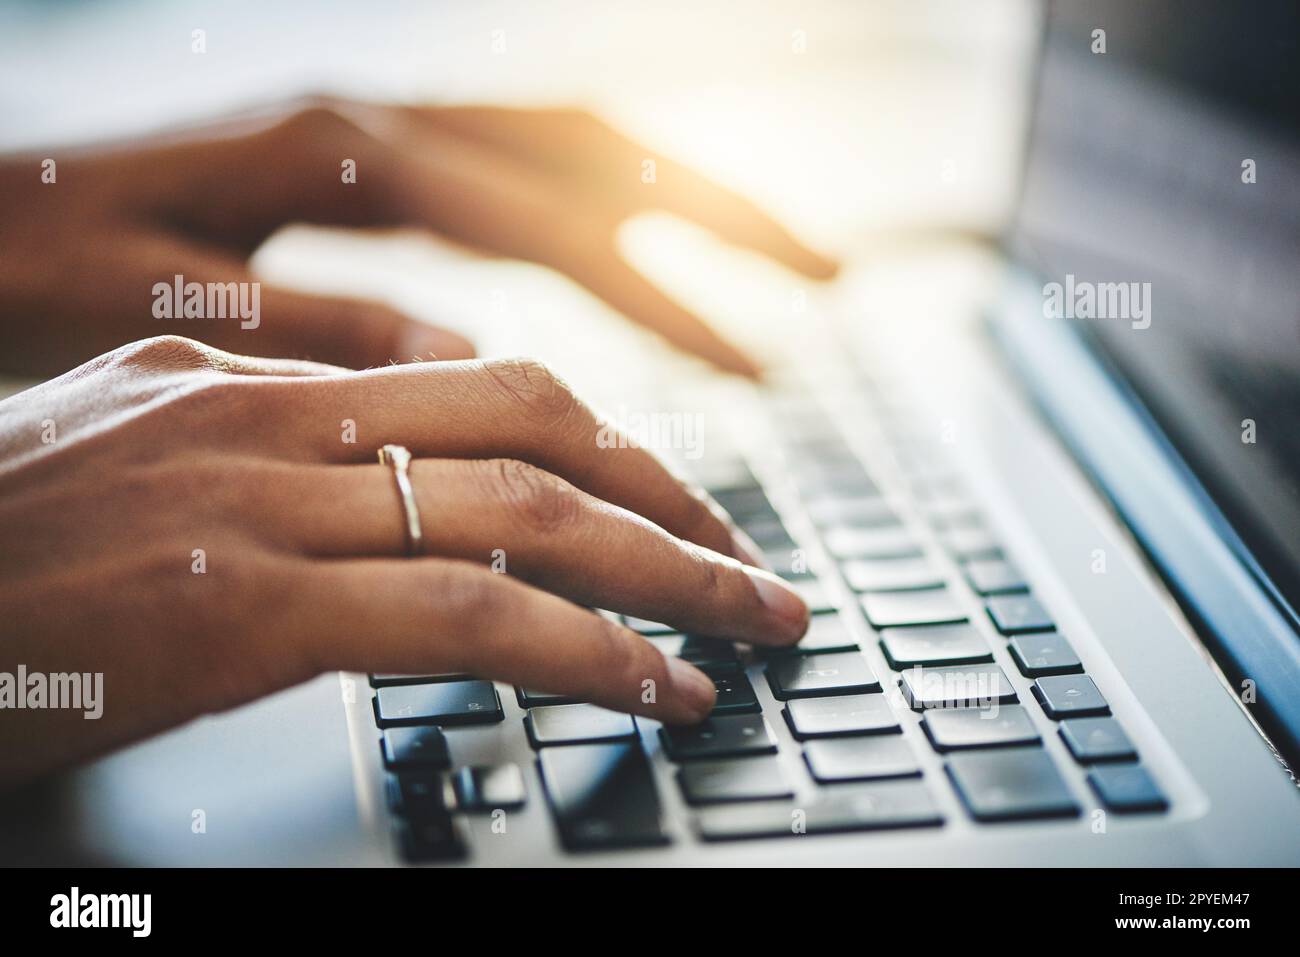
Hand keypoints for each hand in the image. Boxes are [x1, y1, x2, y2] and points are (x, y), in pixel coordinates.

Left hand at [0, 99, 836, 377]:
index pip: (554, 226)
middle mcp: (378, 120)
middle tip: (830, 285)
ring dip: (680, 200)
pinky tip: (634, 253)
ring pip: (569, 146)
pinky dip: (595, 212)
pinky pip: (514, 171)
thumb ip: (309, 321)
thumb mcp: (150, 306)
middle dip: (723, 218)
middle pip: (595, 151)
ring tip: (780, 265)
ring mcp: (378, 128)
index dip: (670, 298)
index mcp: (340, 152)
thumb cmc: (25, 262)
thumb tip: (463, 360)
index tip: (763, 363)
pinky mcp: (367, 158)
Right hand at [0, 336, 808, 786]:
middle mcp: (269, 419)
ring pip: (526, 513)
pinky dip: (585, 653)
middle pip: (538, 424)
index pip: (489, 385)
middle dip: (673, 497)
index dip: (613, 445)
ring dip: (668, 573)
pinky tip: (655, 691)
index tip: (681, 507)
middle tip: (753, 567)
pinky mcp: (238, 607)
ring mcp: (257, 504)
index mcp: (252, 382)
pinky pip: (465, 615)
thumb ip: (268, 462)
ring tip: (751, 626)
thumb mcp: (136, 475)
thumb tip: (389, 488)